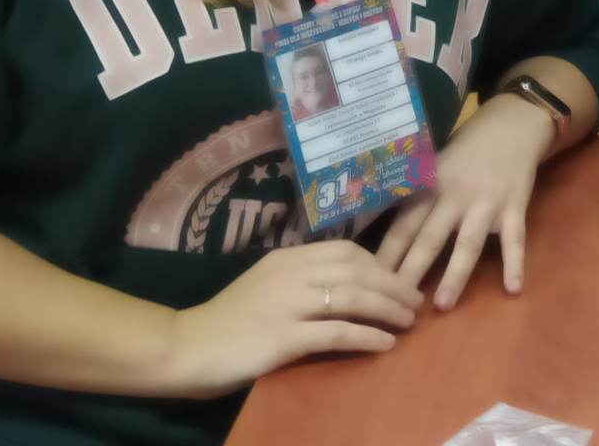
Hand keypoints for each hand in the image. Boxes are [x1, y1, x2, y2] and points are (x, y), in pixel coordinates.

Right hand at [168, 240, 421, 397]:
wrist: (183, 348)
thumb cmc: (225, 321)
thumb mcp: (265, 286)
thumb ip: (299, 280)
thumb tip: (344, 284)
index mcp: (287, 258)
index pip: (347, 252)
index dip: (380, 265)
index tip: (398, 280)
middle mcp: (292, 274)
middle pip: (359, 271)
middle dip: (394, 285)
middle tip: (415, 301)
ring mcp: (288, 304)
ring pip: (354, 297)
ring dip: (388, 309)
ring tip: (409, 322)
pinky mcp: (284, 337)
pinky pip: (338, 333)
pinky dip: (367, 336)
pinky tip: (386, 344)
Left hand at [376, 95, 555, 310]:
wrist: (512, 125)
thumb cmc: (466, 150)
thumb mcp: (433, 165)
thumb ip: (413, 196)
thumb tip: (371, 229)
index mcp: (431, 186)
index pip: (402, 226)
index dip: (385, 256)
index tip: (366, 285)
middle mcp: (456, 196)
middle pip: (429, 239)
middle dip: (410, 273)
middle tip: (392, 306)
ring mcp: (487, 203)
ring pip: (469, 243)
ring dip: (454, 275)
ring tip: (442, 305)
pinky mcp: (516, 207)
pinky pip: (515, 240)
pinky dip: (515, 264)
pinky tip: (513, 289)